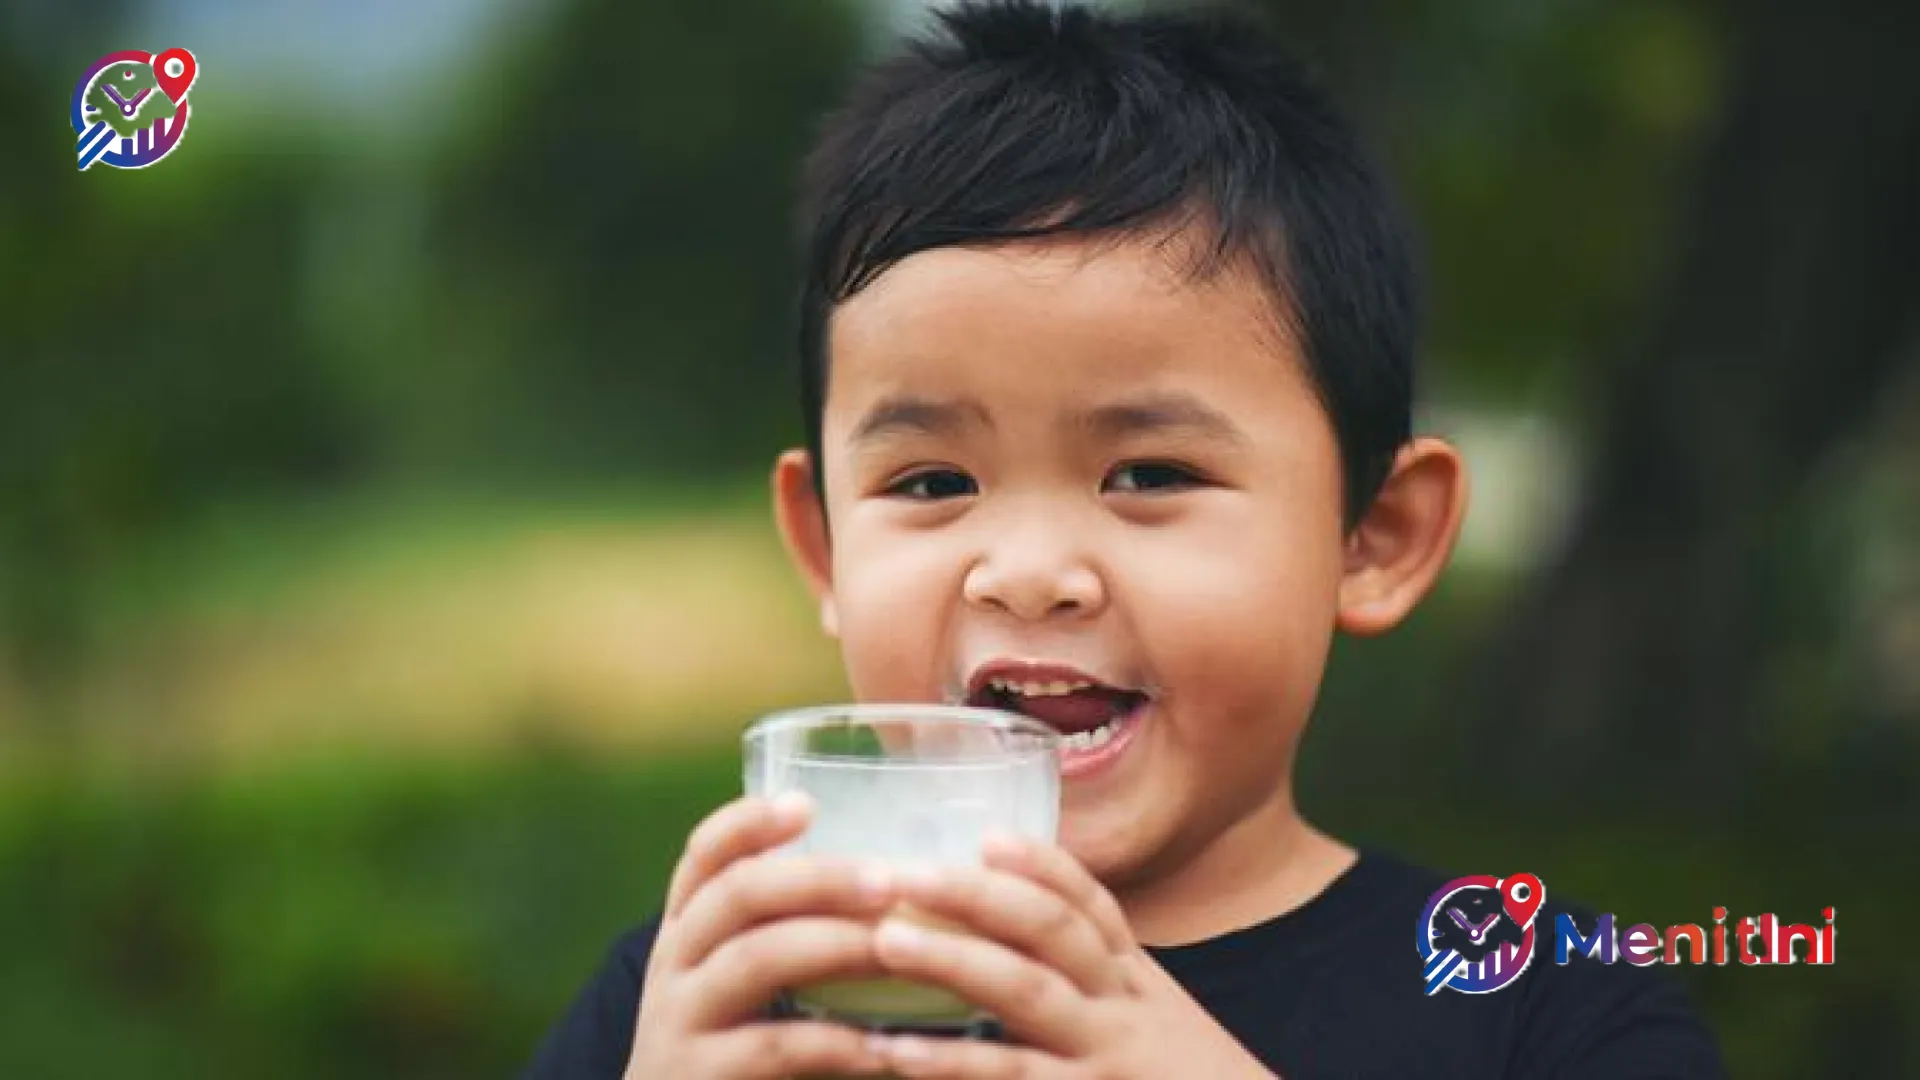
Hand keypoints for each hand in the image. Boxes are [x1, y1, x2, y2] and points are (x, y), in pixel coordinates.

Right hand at [625, 794, 897, 1078]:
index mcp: (686, 929)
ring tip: (896, 946)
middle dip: (817, 878)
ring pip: (756, 959)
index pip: (703, 856)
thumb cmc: (725, 1046)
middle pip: (737, 894)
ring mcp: (681, 1020)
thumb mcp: (733, 979)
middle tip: (887, 880)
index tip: (805, 803)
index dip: (748, 823)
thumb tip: (884, 880)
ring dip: (836, 944)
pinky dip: (837, 1041)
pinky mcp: (701, 1076)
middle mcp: (674, 964)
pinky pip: (773, 1045)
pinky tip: (885, 1044)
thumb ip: (780, 929)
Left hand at [865, 837, 1274, 1078]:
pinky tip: (896, 1052)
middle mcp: (1124, 1006)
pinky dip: (952, 1063)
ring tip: (885, 940)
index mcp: (1137, 982)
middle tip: (906, 874)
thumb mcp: (1155, 1030)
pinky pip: (1012, 1075)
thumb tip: (1016, 954)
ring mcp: (1106, 1054)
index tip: (988, 836)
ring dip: (954, 958)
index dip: (1042, 867)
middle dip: (979, 895)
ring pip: (1028, 991)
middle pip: (1054, 930)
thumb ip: (1098, 990)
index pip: (1093, 906)